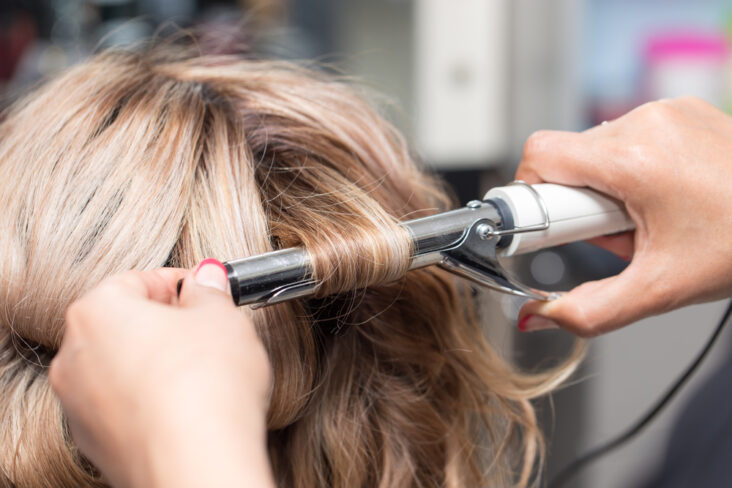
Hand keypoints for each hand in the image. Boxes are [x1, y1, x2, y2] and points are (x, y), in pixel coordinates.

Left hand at [49, 260, 273, 487]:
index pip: (137, 280)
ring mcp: (80, 406)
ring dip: (158, 363)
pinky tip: (190, 405)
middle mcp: (74, 357)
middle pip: (123, 324)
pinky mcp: (96, 445)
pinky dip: (152, 400)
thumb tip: (207, 281)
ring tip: (204, 372)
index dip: (179, 283)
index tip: (204, 291)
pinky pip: (125, 406)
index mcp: (97, 313)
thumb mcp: (222, 318)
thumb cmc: (206, 388)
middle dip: (166, 324)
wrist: (196, 467)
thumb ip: (211, 291)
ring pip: (122, 367)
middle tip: (208, 330)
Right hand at [515, 96, 731, 336]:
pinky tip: (664, 199)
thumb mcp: (660, 289)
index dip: (533, 197)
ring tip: (649, 217)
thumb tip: (536, 317)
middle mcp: (648, 124)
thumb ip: (588, 310)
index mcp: (636, 159)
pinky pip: (626, 138)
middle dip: (580, 205)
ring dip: (605, 188)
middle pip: (568, 159)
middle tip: (621, 234)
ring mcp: (668, 112)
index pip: (539, 157)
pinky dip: (629, 171)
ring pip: (596, 150)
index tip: (556, 228)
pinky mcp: (681, 111)